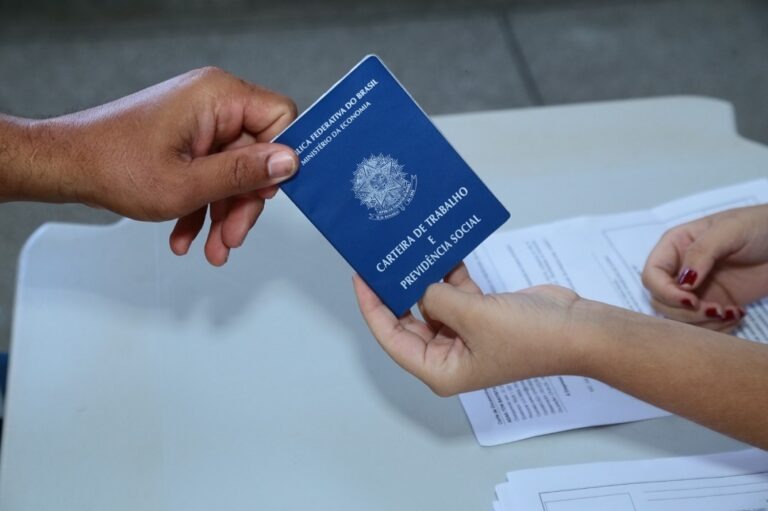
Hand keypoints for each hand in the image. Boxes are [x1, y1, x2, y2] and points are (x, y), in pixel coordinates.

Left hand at [33, 67, 298, 264]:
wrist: (67, 166)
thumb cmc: (113, 165)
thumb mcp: (188, 183)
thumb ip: (243, 173)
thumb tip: (289, 162)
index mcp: (218, 97)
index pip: (279, 117)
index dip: (280, 159)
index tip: (267, 194)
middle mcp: (212, 102)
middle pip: (256, 153)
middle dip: (244, 201)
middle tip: (233, 236)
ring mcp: (199, 121)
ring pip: (233, 169)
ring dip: (223, 212)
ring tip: (213, 247)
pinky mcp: (188, 137)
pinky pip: (210, 171)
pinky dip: (203, 204)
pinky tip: (188, 234)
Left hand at [353, 264, 586, 395]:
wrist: (578, 329)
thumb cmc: (530, 336)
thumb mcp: (473, 316)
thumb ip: (437, 299)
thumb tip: (422, 286)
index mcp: (440, 369)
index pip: (392, 337)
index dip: (372, 308)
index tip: (361, 278)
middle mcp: (448, 355)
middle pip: (408, 320)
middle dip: (397, 290)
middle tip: (382, 259)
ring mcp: (465, 334)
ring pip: (431, 303)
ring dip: (424, 278)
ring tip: (408, 249)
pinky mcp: (480, 315)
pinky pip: (454, 293)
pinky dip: (449, 274)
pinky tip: (442, 252)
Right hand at [642, 205, 767, 329]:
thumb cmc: (760, 226)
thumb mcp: (730, 230)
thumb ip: (702, 252)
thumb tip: (683, 281)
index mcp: (675, 246)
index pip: (652, 275)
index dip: (665, 291)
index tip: (691, 300)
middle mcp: (680, 270)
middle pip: (661, 301)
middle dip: (686, 311)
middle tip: (716, 310)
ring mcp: (697, 289)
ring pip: (679, 317)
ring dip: (703, 323)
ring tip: (732, 312)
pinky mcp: (714, 303)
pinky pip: (703, 326)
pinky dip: (718, 329)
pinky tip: (737, 315)